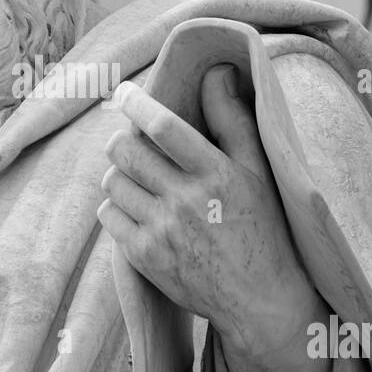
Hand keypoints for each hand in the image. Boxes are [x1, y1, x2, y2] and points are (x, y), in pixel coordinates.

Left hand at [97, 64, 331, 371]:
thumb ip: (233, 119)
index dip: (137, 103)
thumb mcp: (258, 170)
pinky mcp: (145, 259)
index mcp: (218, 174)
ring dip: (119, 174)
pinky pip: (108, 216)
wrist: (261, 301)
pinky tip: (136, 208)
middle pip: (125, 151)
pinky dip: (115, 206)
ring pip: (112, 182)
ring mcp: (162, 232)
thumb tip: (217, 70)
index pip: (163, 127)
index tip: (125, 92)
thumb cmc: (263, 226)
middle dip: (121, 139)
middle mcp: (187, 202)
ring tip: (138, 178)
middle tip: (130, 142)